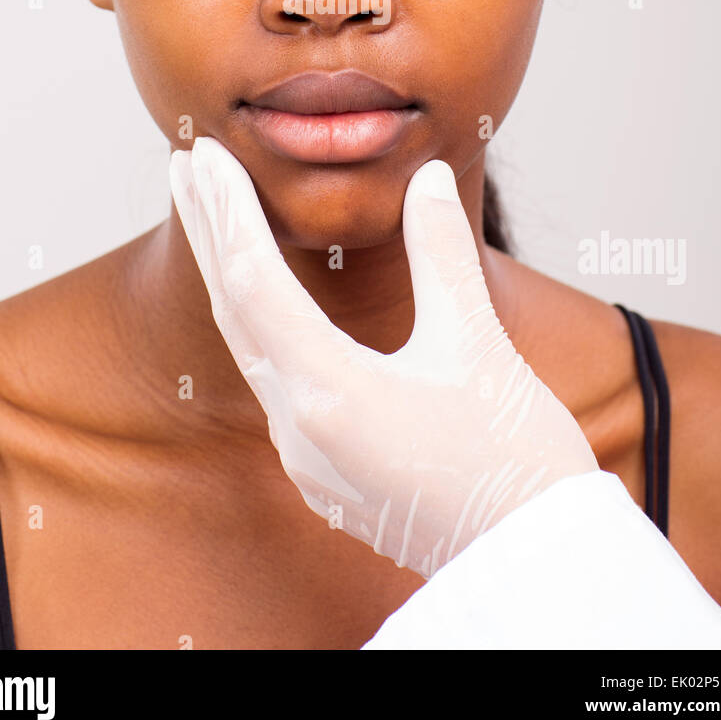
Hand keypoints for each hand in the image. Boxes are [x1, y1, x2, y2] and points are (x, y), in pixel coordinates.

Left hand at [169, 137, 597, 579]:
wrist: (533, 564)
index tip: (205, 155)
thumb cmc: (516, 460)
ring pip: (251, 350)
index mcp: (331, 393)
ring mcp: (309, 457)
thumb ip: (441, 255)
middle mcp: (302, 429)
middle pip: (235, 313)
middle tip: (186, 166)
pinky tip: (270, 305)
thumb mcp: (478, 344)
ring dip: (231, 279)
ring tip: (219, 220)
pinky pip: (276, 383)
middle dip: (210, 235)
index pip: (254, 282)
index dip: (227, 211)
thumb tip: (429, 176)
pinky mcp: (327, 472)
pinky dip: (262, 326)